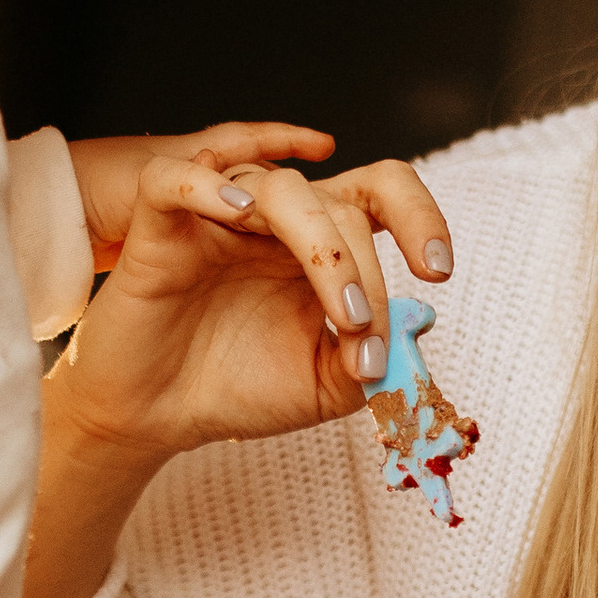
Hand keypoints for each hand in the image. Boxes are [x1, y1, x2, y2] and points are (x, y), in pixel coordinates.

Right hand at [24, 146, 457, 597]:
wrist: (161, 419)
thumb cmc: (239, 391)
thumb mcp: (326, 387)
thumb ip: (373, 361)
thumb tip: (412, 324)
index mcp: (321, 244)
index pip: (381, 192)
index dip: (420, 215)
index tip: (438, 271)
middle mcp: (275, 221)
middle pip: (340, 202)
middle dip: (367, 271)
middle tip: (364, 334)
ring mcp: (217, 217)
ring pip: (279, 188)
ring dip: (325, 248)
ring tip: (340, 314)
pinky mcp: (159, 225)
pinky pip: (176, 178)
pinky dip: (208, 187)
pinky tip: (240, 216)